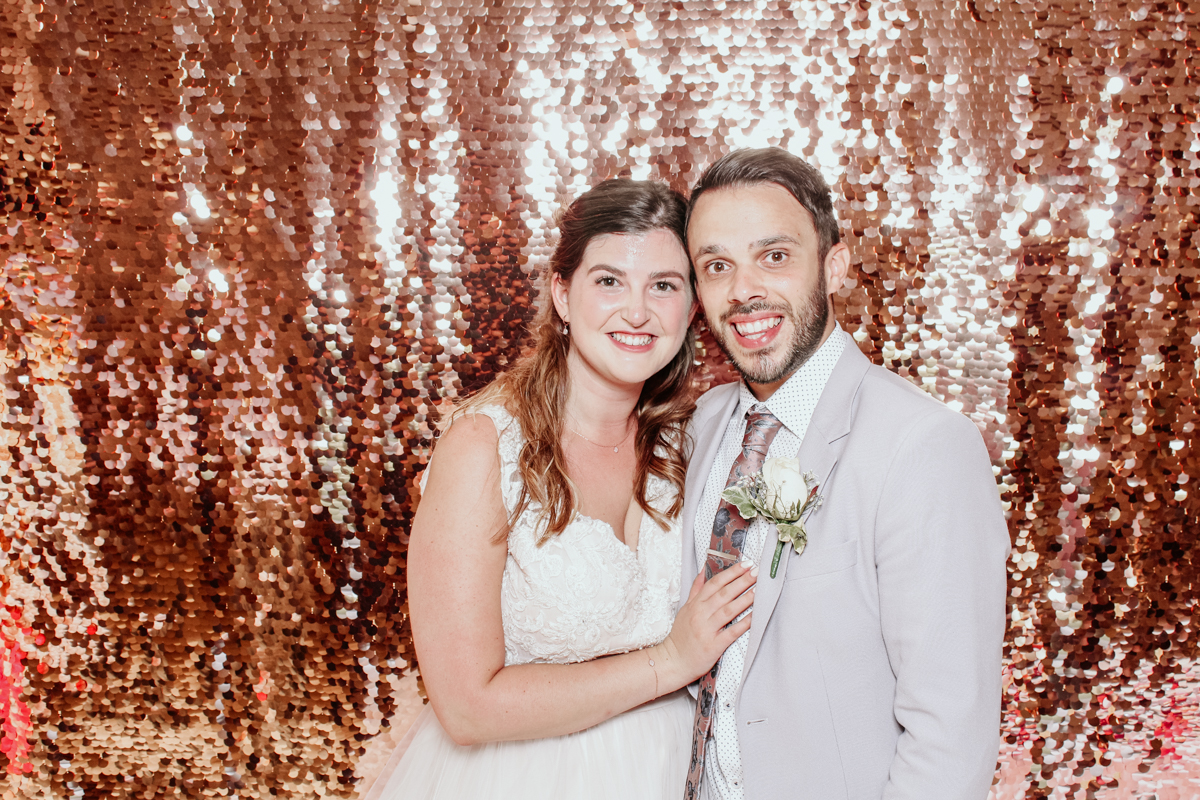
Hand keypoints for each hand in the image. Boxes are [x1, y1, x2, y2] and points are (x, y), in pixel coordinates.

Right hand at [655, 563, 756, 687]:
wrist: (673, 661)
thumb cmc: (681, 636)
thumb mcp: (685, 609)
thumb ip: (696, 589)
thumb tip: (703, 570)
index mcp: (695, 604)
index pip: (715, 583)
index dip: (731, 572)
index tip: (746, 564)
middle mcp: (700, 614)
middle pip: (724, 593)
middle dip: (742, 581)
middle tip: (757, 572)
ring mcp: (707, 629)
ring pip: (729, 610)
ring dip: (745, 599)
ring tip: (759, 590)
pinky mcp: (713, 645)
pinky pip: (732, 632)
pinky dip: (744, 623)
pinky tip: (755, 616)